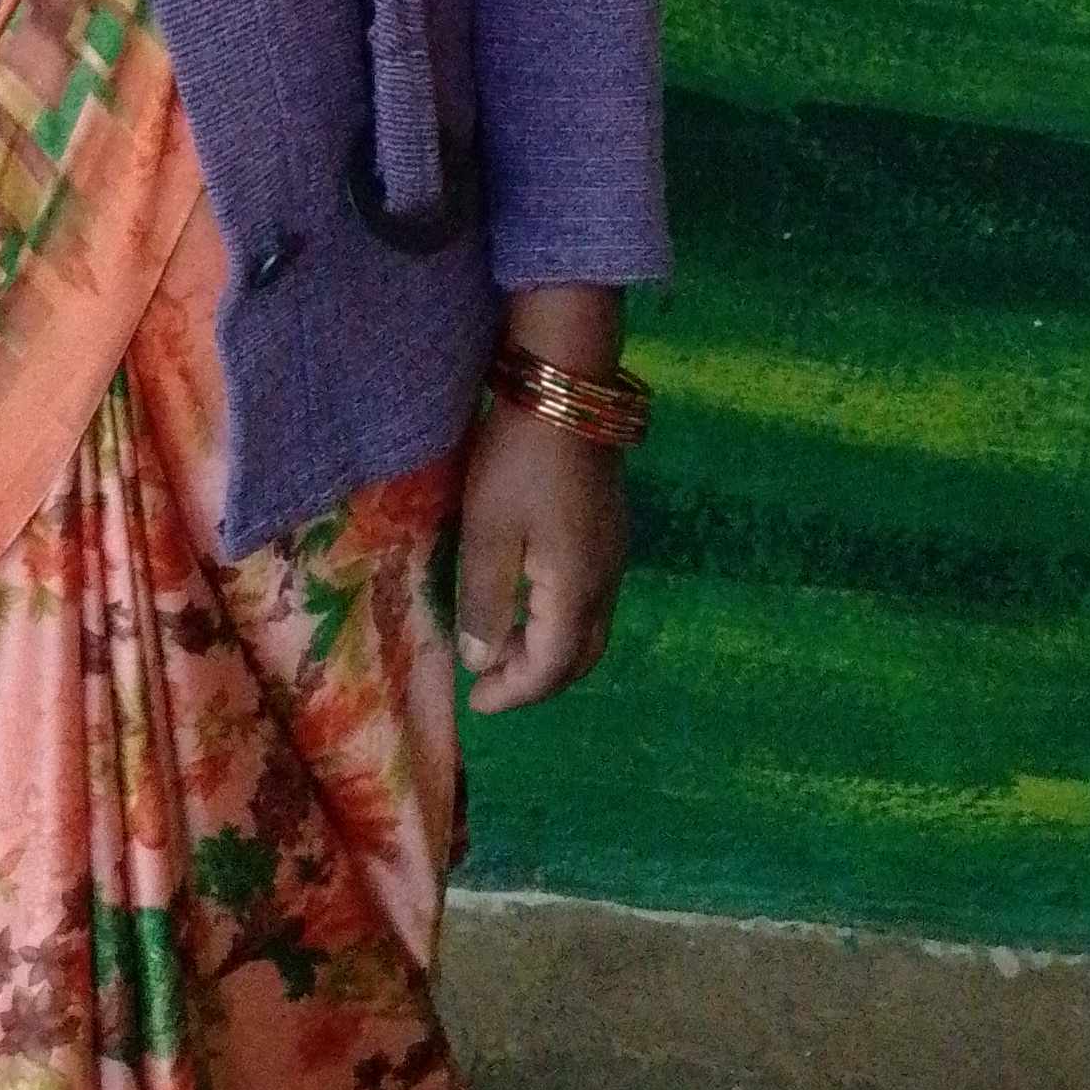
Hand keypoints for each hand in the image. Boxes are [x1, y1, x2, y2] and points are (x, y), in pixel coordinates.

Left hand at [454, 400, 626, 714]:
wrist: (567, 387)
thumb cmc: (519, 460)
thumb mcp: (488, 529)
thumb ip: (484, 600)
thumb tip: (481, 661)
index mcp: (577, 589)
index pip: (551, 667)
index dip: (514, 692)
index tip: (475, 702)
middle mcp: (606, 581)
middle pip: (580, 657)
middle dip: (537, 680)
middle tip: (490, 684)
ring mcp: (614, 553)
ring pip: (589, 628)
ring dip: (549, 650)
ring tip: (500, 647)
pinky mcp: (610, 528)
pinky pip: (591, 598)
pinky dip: (560, 620)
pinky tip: (527, 602)